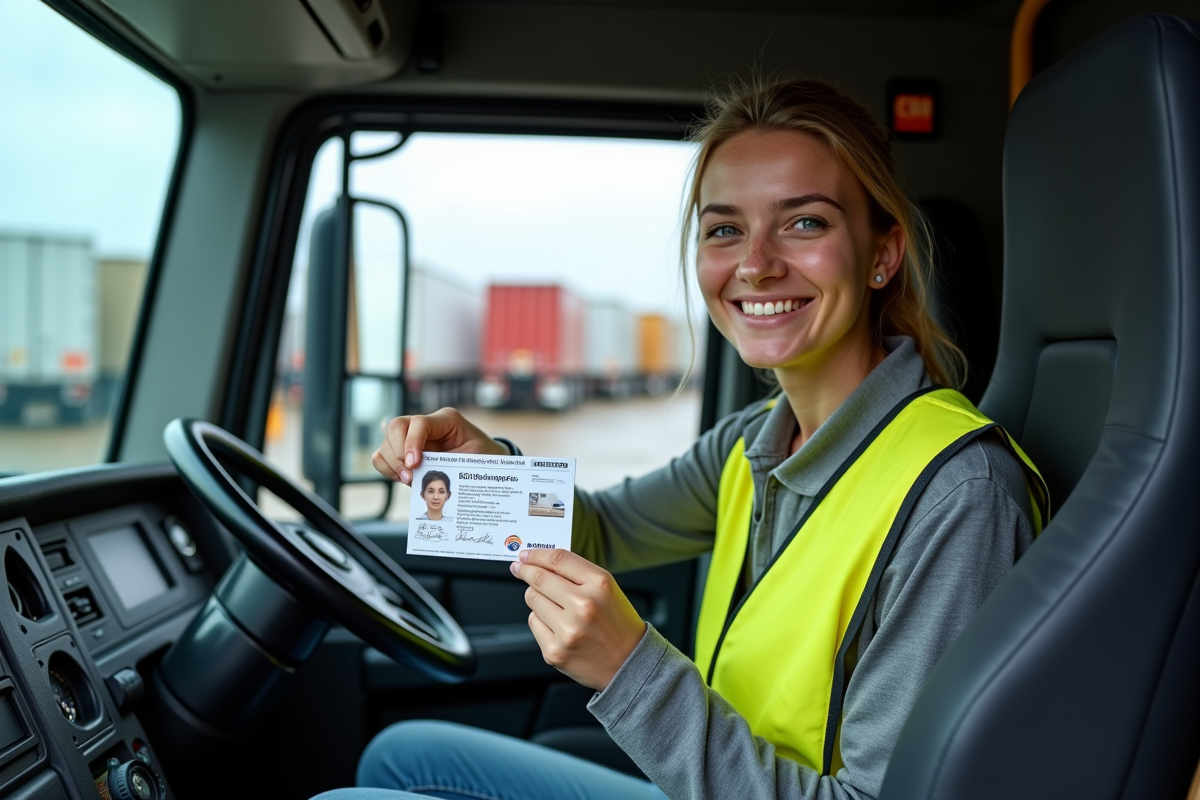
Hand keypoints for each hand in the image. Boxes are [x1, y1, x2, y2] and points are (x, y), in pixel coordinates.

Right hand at [372, 407, 505, 484]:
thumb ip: (452, 465)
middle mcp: (426, 425)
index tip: (414, 464)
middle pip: (396, 426)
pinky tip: (404, 479)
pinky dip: (387, 468)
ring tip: (409, 479)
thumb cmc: (484, 458)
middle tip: (410, 475)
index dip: (412, 442)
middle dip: (398, 453)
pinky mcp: (405, 452)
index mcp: (446, 420)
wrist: (486, 462)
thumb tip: (426, 478)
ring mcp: (412, 437)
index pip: (419, 422)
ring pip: (386, 442)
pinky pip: (383, 456)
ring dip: (392, 463)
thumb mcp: (476, 459)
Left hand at [510, 548, 645, 690]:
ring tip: (553, 605)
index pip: (558, 559)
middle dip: (525, 571)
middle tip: (520, 568)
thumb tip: (542, 562)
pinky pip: (534, 623)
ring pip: (532, 599)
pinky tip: (557, 625)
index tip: (526, 554)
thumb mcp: (607, 590)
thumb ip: (577, 573)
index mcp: (599, 585)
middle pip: (539, 578)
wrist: (628, 664)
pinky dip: (540, 620)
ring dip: (537, 597)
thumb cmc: (618, 624)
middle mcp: (583, 606)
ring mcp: (568, 630)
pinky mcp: (554, 651)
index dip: (537, 554)